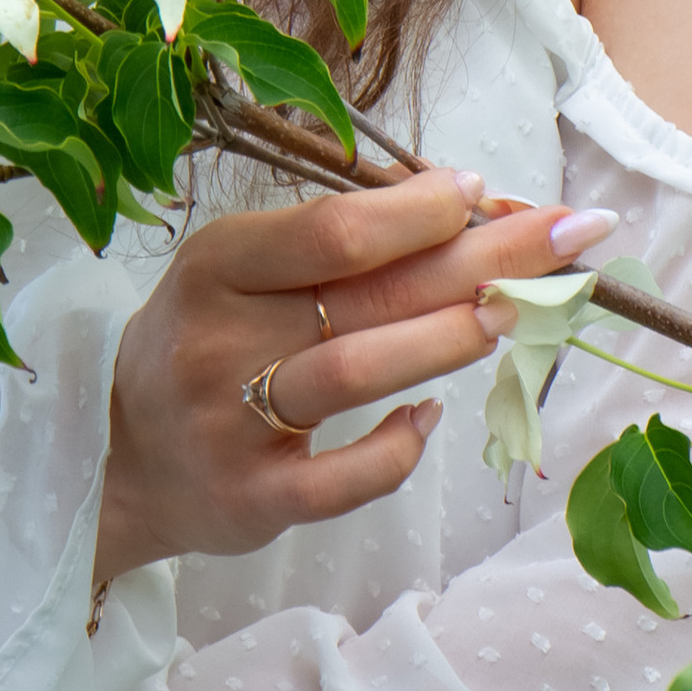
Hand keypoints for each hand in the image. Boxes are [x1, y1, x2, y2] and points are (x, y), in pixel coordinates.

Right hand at [93, 169, 612, 586]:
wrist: (119, 456)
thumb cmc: (206, 341)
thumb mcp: (241, 273)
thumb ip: (335, 247)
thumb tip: (470, 204)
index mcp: (216, 263)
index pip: (334, 230)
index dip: (422, 211)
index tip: (488, 191)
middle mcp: (219, 339)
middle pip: (367, 291)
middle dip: (483, 257)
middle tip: (573, 234)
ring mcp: (234, 425)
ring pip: (357, 373)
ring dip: (449, 337)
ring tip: (521, 309)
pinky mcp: (254, 500)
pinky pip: (346, 478)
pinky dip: (399, 445)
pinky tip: (435, 414)